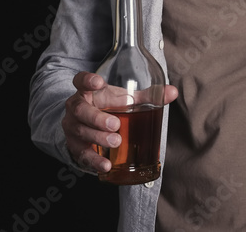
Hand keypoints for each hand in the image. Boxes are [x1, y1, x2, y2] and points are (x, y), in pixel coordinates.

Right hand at [62, 72, 178, 172]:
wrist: (87, 126)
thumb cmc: (108, 107)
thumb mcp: (123, 99)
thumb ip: (146, 96)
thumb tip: (172, 92)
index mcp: (88, 91)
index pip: (81, 81)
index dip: (87, 80)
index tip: (97, 82)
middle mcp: (76, 108)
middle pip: (80, 110)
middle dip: (97, 117)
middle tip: (115, 124)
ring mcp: (73, 127)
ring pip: (81, 131)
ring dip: (98, 138)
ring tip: (116, 141)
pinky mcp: (75, 146)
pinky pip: (82, 154)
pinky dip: (94, 161)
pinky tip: (106, 165)